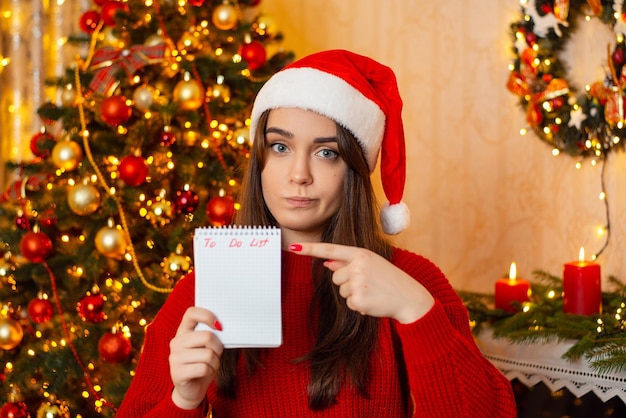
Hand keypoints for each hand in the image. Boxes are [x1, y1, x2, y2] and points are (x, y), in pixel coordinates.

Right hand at [169, 307, 223, 409]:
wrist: (191, 390)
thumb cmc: (203, 364)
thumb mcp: (207, 346)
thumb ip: (211, 334)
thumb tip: (222, 327)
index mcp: (183, 331)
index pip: (192, 313)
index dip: (207, 316)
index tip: (219, 326)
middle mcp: (176, 342)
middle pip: (207, 336)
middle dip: (218, 347)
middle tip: (216, 354)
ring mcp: (175, 358)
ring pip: (208, 354)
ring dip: (215, 362)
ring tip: (210, 365)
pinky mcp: (177, 373)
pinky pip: (204, 368)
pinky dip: (210, 371)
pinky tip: (205, 373)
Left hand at [291, 243, 433, 322]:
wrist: (409, 297)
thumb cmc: (390, 279)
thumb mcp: (371, 264)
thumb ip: (348, 262)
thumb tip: (327, 263)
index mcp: (361, 253)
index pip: (330, 249)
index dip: (310, 250)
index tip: (294, 248)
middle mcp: (358, 266)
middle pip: (335, 277)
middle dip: (348, 282)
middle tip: (368, 284)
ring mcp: (358, 283)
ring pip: (341, 291)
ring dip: (354, 294)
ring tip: (372, 292)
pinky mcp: (358, 300)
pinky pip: (348, 303)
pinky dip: (358, 306)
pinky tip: (372, 301)